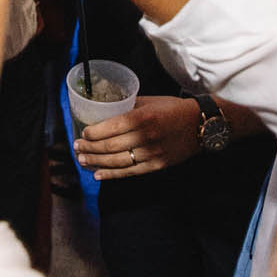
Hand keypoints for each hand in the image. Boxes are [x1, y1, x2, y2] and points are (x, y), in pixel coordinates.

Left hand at [73, 96, 201, 179]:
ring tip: (82, 160)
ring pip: (117, 162)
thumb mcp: (149, 101)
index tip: (82, 133)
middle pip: (110, 147)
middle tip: (76, 147)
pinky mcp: (156, 166)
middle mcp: (145, 137)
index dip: (92, 133)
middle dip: (89, 148)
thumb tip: (106, 109)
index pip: (109, 128)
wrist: (200, 125)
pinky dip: (112, 175)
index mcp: (142, 118)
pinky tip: (98, 174)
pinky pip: (130, 172)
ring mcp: (151, 154)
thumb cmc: (173, 109)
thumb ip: (128, 106)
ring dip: (96, 162)